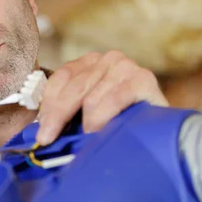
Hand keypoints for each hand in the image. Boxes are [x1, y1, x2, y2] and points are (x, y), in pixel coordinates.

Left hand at [36, 50, 167, 144]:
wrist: (163, 130)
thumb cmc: (120, 122)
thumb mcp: (88, 112)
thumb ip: (67, 112)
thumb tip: (38, 131)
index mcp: (90, 62)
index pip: (60, 78)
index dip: (48, 106)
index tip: (40, 131)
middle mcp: (108, 59)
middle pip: (73, 88)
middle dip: (57, 117)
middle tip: (48, 140)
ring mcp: (127, 66)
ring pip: (91, 98)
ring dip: (84, 124)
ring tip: (83, 142)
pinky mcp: (144, 79)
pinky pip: (113, 99)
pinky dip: (103, 119)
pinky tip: (98, 133)